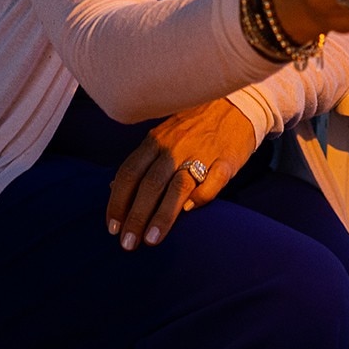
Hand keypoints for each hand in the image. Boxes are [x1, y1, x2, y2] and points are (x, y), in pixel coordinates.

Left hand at [106, 97, 257, 250]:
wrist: (236, 105)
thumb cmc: (193, 126)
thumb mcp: (162, 136)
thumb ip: (141, 160)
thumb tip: (113, 187)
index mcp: (156, 140)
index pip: (130, 173)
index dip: (118, 201)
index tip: (113, 227)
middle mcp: (175, 147)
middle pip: (150, 184)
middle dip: (136, 216)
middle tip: (128, 244)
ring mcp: (202, 152)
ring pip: (177, 187)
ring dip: (162, 215)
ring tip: (151, 240)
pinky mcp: (226, 160)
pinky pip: (212, 182)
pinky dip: (200, 198)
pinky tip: (190, 212)